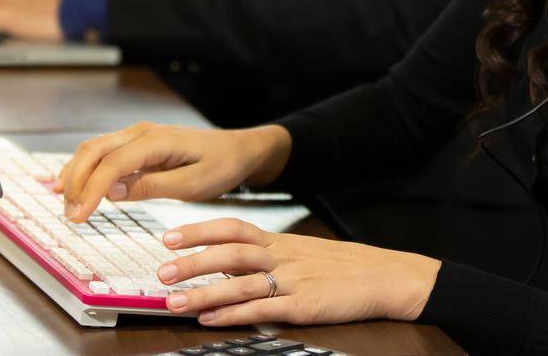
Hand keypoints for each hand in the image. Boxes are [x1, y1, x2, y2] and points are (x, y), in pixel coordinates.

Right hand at [56, 122, 291, 221]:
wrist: (238, 150)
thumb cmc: (220, 166)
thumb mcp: (192, 185)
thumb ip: (151, 186)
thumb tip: (111, 190)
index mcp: (155, 141)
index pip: (111, 164)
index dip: (90, 190)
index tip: (79, 217)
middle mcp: (141, 132)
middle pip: (93, 151)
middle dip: (75, 182)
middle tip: (69, 215)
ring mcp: (137, 135)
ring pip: (94, 149)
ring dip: (76, 174)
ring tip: (67, 204)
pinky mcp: (138, 143)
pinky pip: (103, 152)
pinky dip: (85, 168)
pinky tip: (73, 185)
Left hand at [152, 218, 440, 327]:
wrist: (386, 276)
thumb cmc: (343, 267)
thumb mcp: (304, 252)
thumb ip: (270, 256)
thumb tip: (231, 263)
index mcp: (281, 241)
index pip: (233, 228)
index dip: (199, 231)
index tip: (169, 237)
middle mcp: (283, 256)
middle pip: (230, 252)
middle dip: (192, 261)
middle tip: (161, 271)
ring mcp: (293, 281)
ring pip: (240, 282)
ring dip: (204, 292)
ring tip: (174, 301)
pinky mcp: (304, 306)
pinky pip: (262, 308)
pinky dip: (233, 313)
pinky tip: (211, 320)